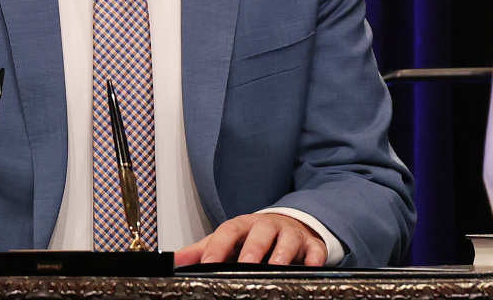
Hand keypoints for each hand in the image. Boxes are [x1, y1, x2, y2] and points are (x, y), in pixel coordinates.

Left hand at [174, 214, 327, 266]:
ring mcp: (291, 234)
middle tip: (246, 264)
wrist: (289, 226)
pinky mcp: (311, 245)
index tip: (208, 263)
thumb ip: (203, 249)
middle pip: (260, 232)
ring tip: (276, 267)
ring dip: (282, 253)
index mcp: (244, 225)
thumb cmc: (254, 237)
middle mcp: (268, 226)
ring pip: (287, 240)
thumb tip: (177, 260)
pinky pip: (315, 250)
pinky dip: (314, 258)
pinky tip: (310, 267)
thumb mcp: (229, 240)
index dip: (218, 245)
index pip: (229, 230)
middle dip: (253, 248)